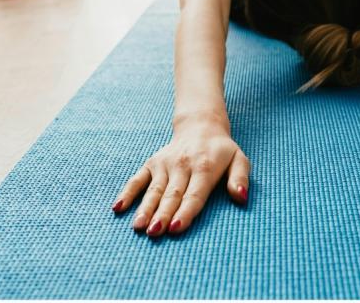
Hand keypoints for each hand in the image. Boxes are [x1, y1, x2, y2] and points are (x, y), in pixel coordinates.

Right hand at [111, 112, 250, 236]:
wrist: (201, 127)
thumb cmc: (222, 151)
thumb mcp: (239, 160)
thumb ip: (240, 178)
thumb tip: (241, 197)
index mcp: (205, 167)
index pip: (194, 194)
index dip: (185, 212)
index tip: (176, 228)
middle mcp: (182, 165)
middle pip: (172, 195)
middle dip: (163, 214)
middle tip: (154, 232)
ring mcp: (165, 164)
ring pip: (154, 190)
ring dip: (145, 209)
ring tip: (138, 227)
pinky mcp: (152, 163)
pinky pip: (137, 179)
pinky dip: (128, 192)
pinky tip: (118, 208)